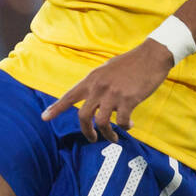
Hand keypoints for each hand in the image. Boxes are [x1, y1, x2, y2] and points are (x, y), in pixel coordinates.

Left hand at [41, 38, 172, 140]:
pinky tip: (130, 125)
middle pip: (83, 116)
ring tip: (113, 138)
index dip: (56, 108)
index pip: (69, 96)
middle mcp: (99, 87)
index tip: (44, 118)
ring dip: (107, 135)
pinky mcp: (128, 100)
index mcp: (92, 79)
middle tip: (92, 139)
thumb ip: (97, 84)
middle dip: (86, 132)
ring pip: (102, 123)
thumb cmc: (131, 63)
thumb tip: (93, 98)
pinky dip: (125, 127)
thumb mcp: (107, 70)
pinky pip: (122, 121)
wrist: (152, 56)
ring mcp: (113, 94)